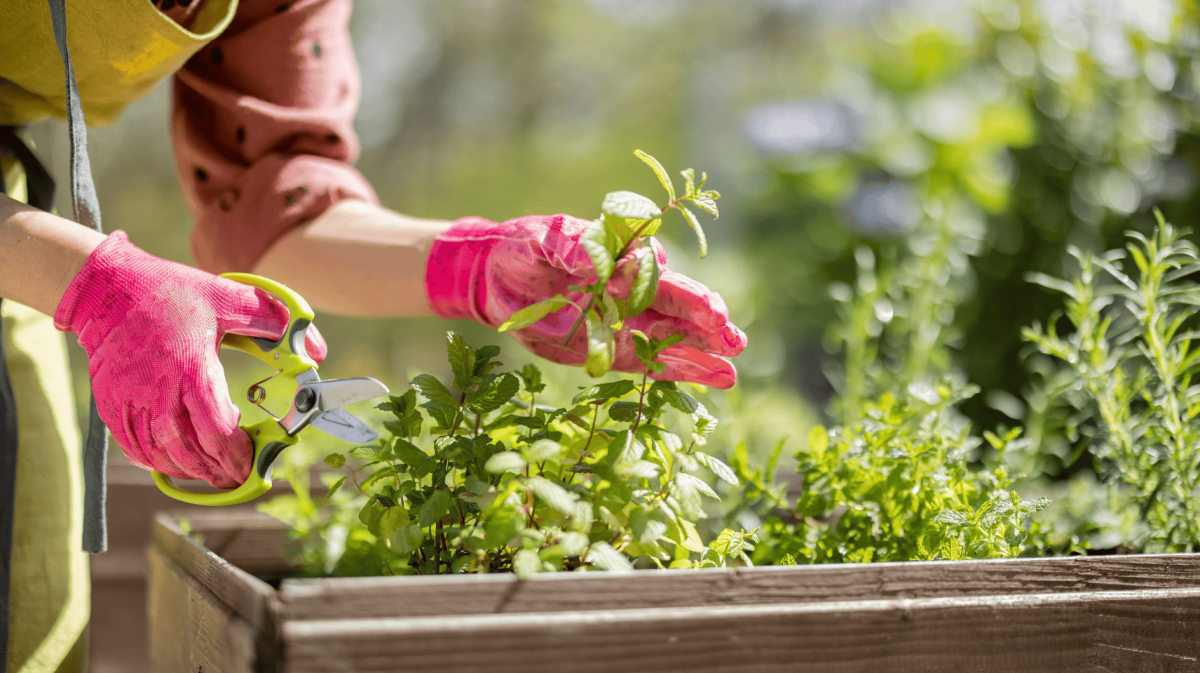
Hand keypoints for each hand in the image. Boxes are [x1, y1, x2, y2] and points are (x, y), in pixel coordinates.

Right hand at [54, 231, 326, 487]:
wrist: (108, 288)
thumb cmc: (170, 292)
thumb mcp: (228, 297)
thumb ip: (272, 321)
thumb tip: (316, 349)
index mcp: (192, 371)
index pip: (217, 431)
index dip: (236, 457)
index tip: (251, 464)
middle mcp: (158, 393)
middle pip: (189, 452)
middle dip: (216, 472)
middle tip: (236, 478)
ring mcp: (130, 401)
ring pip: (160, 455)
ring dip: (188, 470)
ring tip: (210, 472)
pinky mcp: (110, 404)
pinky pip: (132, 446)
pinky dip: (154, 460)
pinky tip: (172, 459)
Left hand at [425, 214, 745, 387]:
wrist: (499, 277)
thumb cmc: (525, 247)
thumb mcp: (543, 238)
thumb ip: (569, 246)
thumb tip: (595, 261)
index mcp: (624, 255)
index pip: (658, 272)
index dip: (679, 290)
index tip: (700, 307)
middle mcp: (635, 287)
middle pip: (677, 303)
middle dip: (704, 318)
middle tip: (730, 333)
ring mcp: (629, 319)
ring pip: (674, 335)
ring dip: (704, 348)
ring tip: (733, 360)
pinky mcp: (619, 349)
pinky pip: (656, 361)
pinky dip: (684, 369)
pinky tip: (720, 376)